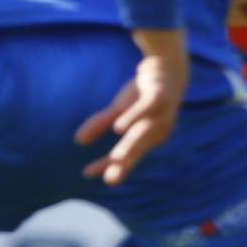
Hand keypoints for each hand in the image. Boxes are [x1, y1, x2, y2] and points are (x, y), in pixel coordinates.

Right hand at [76, 31, 186, 184]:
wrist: (168, 65)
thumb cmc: (144, 92)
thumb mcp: (120, 108)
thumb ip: (101, 123)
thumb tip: (79, 140)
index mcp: (149, 137)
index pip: (126, 155)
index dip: (108, 164)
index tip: (87, 173)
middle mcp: (158, 130)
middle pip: (136, 149)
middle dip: (124, 165)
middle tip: (110, 180)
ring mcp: (160, 113)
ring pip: (142, 132)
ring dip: (130, 146)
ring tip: (116, 159)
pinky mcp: (159, 95)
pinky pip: (146, 108)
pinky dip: (133, 117)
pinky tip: (118, 128)